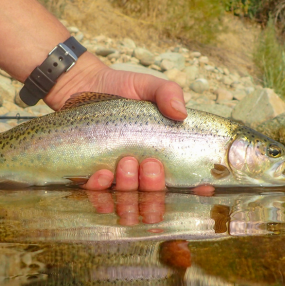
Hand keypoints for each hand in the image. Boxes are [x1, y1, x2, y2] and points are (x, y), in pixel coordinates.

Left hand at [44, 54, 187, 191]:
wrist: (82, 84)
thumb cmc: (120, 88)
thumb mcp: (147, 85)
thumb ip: (167, 92)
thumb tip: (181, 112)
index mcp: (162, 155)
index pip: (184, 181)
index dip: (196, 190)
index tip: (203, 188)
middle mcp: (141, 172)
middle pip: (153, 197)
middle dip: (153, 186)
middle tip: (149, 163)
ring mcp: (116, 178)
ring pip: (127, 200)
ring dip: (129, 188)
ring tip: (125, 162)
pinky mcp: (91, 177)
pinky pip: (97, 196)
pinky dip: (101, 189)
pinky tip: (101, 174)